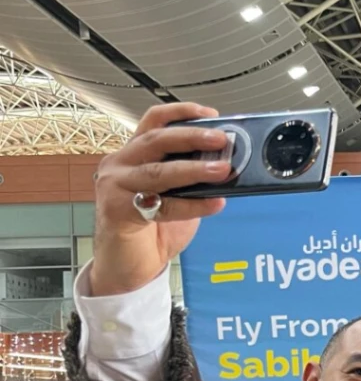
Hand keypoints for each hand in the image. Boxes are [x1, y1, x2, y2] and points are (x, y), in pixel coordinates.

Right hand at [89, 103, 233, 296]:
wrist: (127, 267)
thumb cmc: (152, 229)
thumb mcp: (175, 195)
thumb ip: (191, 179)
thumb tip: (226, 165)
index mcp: (133, 154)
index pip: (153, 122)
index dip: (181, 113)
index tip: (210, 114)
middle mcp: (119, 164)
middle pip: (156, 140)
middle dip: (192, 137)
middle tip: (222, 139)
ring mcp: (114, 186)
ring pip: (158, 171)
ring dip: (195, 169)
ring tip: (223, 170)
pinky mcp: (116, 210)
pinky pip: (162, 204)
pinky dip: (193, 205)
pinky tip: (215, 204)